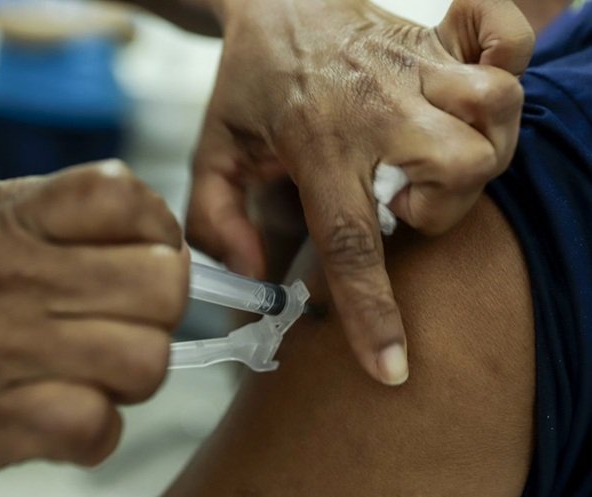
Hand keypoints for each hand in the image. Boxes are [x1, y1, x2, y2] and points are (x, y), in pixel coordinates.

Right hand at [0, 161, 188, 469]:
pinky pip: (96, 427)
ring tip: (99, 365)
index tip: (146, 248)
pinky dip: (96, 428)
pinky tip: (69, 411)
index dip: (158, 227)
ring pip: (146, 360)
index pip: (126, 198)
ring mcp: (6, 349)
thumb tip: (168, 246)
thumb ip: (77, 216)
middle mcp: (17, 276)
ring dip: (135, 370)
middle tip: (130, 315)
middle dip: (161, 305)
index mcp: (18, 216)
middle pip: (163, 286)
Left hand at [186, 0, 533, 383]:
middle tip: (403, 202)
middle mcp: (376, 104)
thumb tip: (250, 275)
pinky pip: (505, 38)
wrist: (270, 2)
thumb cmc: (246, 84)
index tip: (394, 367)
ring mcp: (413, 65)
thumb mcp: (212, 154)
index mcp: (316, 143)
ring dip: (479, 152)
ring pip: (494, 113)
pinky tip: (472, 91)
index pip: (351, 241)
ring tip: (432, 159)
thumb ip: (213, 220)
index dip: (374, 313)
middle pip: (458, 170)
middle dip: (443, 211)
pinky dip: (508, 62)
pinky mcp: (436, 37)